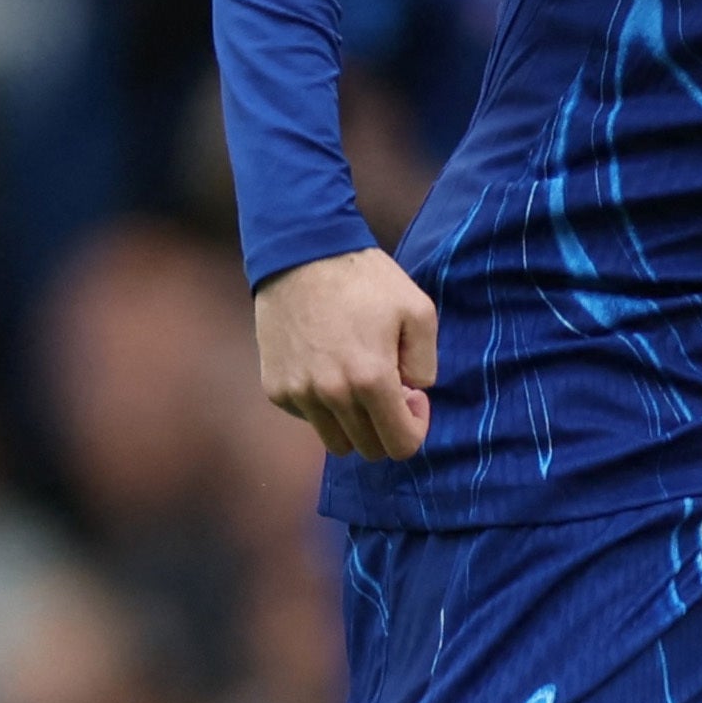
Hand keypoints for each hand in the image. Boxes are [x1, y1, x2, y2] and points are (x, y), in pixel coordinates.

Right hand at [255, 247, 436, 459]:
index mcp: (370, 379)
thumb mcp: (418, 310)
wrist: (300, 253)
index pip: (400, 445)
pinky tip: (328, 369)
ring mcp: (298, 394)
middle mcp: (330, 395)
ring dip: (354, 423)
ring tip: (358, 382)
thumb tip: (413, 393)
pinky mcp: (275, 388)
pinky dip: (323, 407)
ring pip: (335, 441)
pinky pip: (307, 418)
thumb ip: (427, 363)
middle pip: (367, 449)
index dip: (415, 428)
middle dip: (386, 427)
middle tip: (388, 387)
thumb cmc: (365, 280)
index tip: (412, 397)